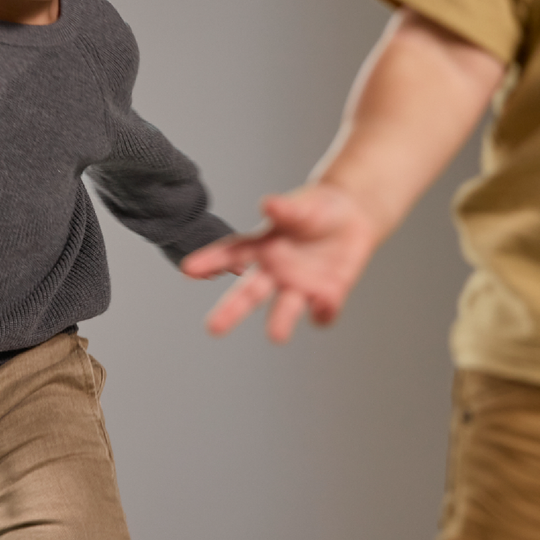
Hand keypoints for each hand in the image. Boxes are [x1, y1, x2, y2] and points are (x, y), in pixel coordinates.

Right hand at [181, 183, 379, 341]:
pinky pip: (323, 312)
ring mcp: (300, 286)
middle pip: (249, 294)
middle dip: (230, 311)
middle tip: (212, 329)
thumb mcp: (302, 206)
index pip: (231, 254)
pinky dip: (323, 313)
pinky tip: (323, 307)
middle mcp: (276, 272)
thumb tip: (267, 203)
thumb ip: (286, 209)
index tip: (187, 270)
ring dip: (280, 322)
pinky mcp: (328, 294)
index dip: (210, 261)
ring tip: (276, 336)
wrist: (352, 216)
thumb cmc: (317, 208)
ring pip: (286, 309)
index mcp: (263, 246)